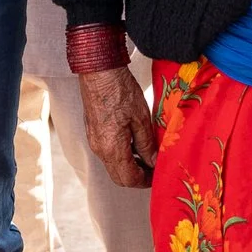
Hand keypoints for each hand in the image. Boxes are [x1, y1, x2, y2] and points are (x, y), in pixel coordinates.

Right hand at [78, 66, 157, 187]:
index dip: (145, 181)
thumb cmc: (120, 90)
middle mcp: (100, 149)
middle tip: (154, 168)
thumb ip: (147, 144)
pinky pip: (107, 152)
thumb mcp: (141, 118)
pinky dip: (121, 155)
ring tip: (147, 154)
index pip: (129, 179)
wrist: (98, 71)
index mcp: (112, 148)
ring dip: (129, 166)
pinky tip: (133, 142)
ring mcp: (94, 140)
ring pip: (112, 165)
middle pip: (119, 176)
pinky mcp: (92, 131)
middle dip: (137, 177)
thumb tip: (154, 162)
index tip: (158, 175)